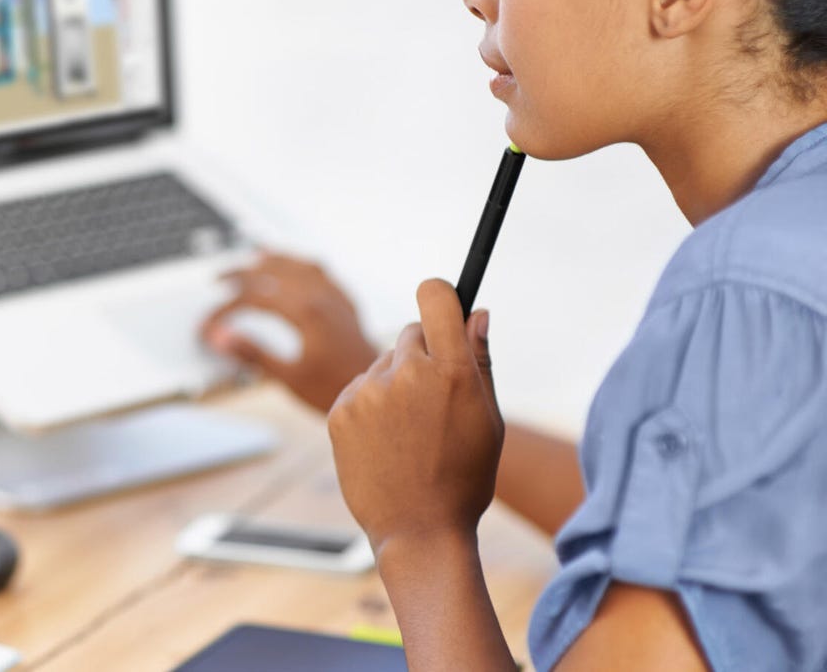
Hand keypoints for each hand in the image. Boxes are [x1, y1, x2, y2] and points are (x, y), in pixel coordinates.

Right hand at [199, 251, 378, 412]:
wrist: (379, 392)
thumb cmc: (335, 389)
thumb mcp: (288, 377)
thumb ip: (253, 354)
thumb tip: (220, 338)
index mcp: (306, 312)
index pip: (255, 298)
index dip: (227, 309)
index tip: (209, 324)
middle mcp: (322, 297)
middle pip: (274, 272)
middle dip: (243, 273)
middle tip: (219, 277)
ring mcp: (336, 297)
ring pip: (299, 265)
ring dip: (273, 260)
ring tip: (254, 256)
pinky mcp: (346, 303)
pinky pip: (321, 271)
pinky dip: (301, 265)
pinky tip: (295, 266)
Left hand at [327, 279, 501, 552]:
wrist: (418, 531)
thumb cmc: (463, 477)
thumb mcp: (487, 419)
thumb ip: (479, 359)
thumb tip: (477, 312)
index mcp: (451, 372)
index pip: (435, 296)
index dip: (439, 296)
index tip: (441, 306)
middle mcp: (406, 374)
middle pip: (410, 332)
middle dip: (422, 354)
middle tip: (432, 398)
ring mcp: (368, 391)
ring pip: (382, 363)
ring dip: (394, 383)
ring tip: (408, 432)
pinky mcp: (339, 409)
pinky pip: (358, 388)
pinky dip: (370, 405)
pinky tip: (385, 441)